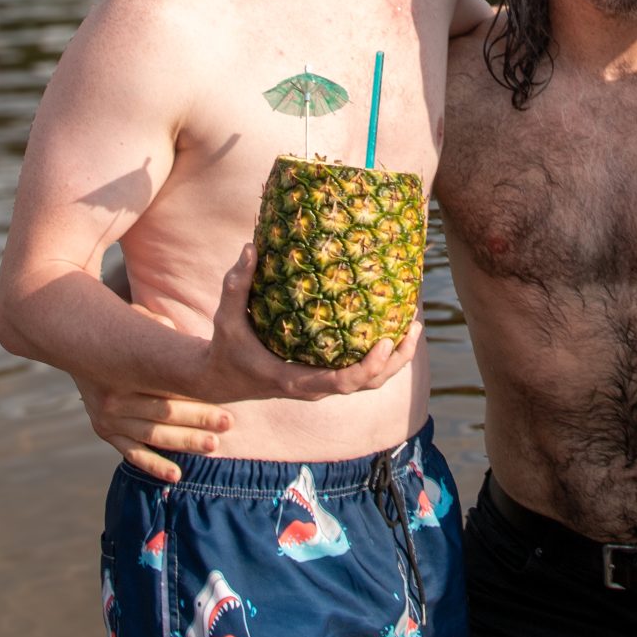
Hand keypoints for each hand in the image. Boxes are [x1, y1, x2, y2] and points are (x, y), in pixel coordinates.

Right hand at [75, 306, 236, 481]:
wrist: (79, 344)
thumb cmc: (124, 334)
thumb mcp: (140, 324)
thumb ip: (161, 332)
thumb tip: (187, 339)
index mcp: (125, 368)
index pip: (167, 383)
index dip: (196, 391)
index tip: (225, 394)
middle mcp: (114, 397)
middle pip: (163, 411)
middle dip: (198, 417)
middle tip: (227, 422)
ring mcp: (108, 418)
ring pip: (152, 435)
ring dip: (183, 441)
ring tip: (212, 445)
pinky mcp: (105, 432)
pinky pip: (132, 454)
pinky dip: (154, 465)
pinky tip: (176, 475)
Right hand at [198, 246, 423, 406]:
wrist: (221, 379)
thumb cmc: (226, 348)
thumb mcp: (225, 318)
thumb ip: (236, 285)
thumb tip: (250, 247)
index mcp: (294, 379)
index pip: (341, 384)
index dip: (368, 367)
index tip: (385, 342)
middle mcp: (314, 388)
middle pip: (367, 385)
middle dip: (395, 361)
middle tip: (414, 327)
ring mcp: (321, 385)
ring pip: (369, 383)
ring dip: (395, 360)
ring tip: (415, 327)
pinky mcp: (324, 377)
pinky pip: (360, 373)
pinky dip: (381, 357)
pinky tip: (392, 328)